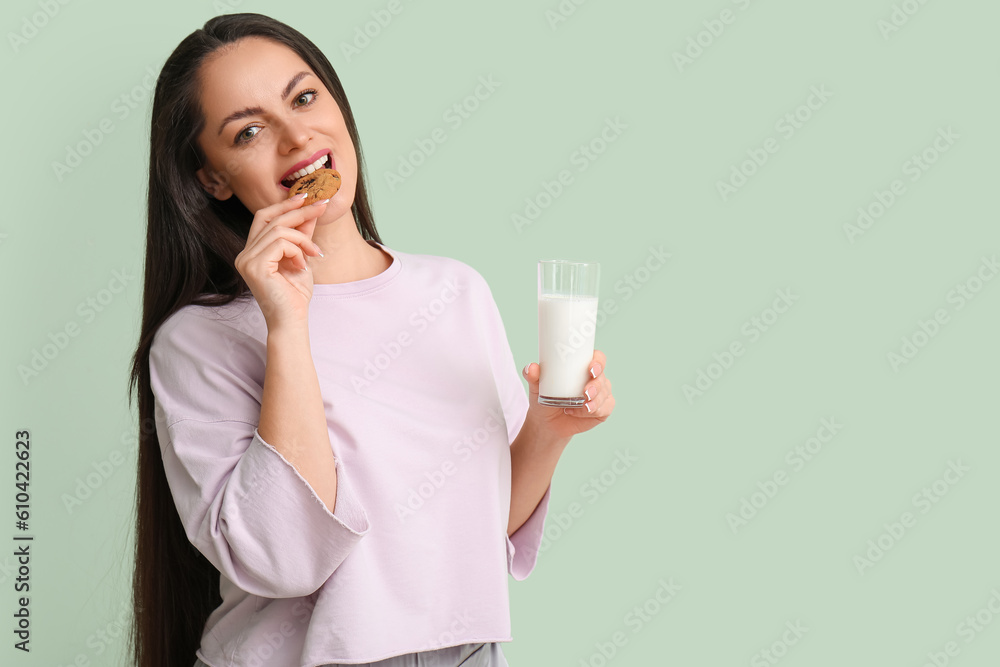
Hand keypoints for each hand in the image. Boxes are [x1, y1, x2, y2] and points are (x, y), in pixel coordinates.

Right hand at [233, 194, 327, 330]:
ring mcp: (246, 260)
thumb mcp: (302, 258)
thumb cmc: (295, 295)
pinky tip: (303, 266)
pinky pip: (280, 243)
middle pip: (270, 218)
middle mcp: (244, 254)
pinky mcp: (254, 266)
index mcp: (252, 251)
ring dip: (303, 239)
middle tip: (321, 205)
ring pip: (278, 230)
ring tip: (315, 254)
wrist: (292, 321)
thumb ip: (302, 235)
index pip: (264, 217)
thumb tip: (311, 209)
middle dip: (299, 210)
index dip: (284, 204)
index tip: (306, 197)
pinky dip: (298, 250)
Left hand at [522, 349, 614, 440]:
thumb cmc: (545, 397)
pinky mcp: (602, 409)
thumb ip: (532, 376)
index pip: (598, 358)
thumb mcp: (537, 386)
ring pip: (604, 394)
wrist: (547, 422)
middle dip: (596, 385)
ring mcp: (601, 394)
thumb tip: (531, 368)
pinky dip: (594, 411)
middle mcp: (595, 379)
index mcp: (582, 367)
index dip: (598, 361)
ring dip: (595, 400)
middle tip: (585, 392)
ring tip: (583, 406)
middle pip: (602, 377)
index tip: (591, 368)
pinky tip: (579, 412)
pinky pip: (605, 408)